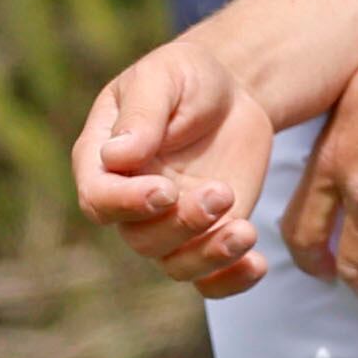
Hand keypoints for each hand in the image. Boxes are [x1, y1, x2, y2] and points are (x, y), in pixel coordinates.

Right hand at [71, 39, 274, 298]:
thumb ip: (141, 114)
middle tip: (221, 194)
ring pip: (176, 264)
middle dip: (182, 224)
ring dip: (209, 256)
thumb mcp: (164, 77)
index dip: (127, 203)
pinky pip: (210, 277)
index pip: (99, 198)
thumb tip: (116, 156)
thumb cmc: (186, 78)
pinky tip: (258, 265)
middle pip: (142, 238)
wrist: (231, 92)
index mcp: (102, 162)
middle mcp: (130, 203)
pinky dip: (232, 280)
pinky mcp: (207, 234)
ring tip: (245, 231)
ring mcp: (169, 223)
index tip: (164, 191)